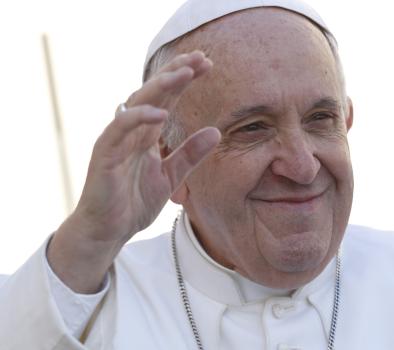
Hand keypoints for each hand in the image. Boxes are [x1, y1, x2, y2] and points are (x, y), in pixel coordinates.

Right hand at [48, 51, 219, 292]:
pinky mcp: (105, 154)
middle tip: (201, 57)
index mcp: (147, 134)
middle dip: (177, 73)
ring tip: (185, 73)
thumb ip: (190, 154)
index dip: (184, 79)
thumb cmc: (133, 202)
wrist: (109, 231)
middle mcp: (132, 131)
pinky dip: (138, 118)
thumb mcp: (171, 176)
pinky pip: (120, 129)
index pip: (168, 98)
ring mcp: (117, 140)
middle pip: (155, 93)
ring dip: (161, 86)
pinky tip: (160, 112)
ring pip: (138, 103)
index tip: (207, 64)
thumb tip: (216, 132)